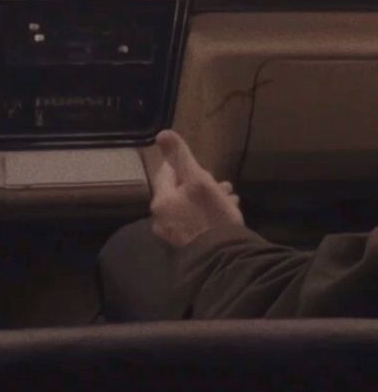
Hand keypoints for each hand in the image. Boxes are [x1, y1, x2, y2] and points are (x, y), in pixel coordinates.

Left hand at [151, 130, 243, 247]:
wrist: (224, 259)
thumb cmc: (212, 216)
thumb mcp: (198, 180)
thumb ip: (180, 157)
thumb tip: (162, 133)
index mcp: (161, 200)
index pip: (166, 172)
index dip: (183, 164)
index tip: (200, 163)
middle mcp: (161, 218)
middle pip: (179, 191)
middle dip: (200, 181)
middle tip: (219, 180)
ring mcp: (174, 234)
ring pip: (190, 206)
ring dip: (208, 196)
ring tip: (229, 194)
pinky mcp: (188, 245)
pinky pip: (196, 221)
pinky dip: (208, 212)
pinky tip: (229, 210)